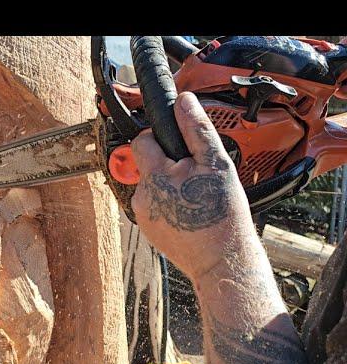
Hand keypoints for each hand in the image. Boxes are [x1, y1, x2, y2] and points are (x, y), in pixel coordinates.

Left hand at [130, 92, 259, 280]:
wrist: (222, 261)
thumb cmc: (222, 215)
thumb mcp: (216, 165)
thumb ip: (196, 130)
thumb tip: (183, 102)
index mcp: (155, 176)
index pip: (142, 140)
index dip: (161, 138)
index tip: (180, 147)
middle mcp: (142, 196)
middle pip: (149, 164)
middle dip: (169, 164)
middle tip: (197, 176)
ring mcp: (143, 215)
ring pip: (153, 186)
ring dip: (171, 185)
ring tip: (196, 198)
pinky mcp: (149, 230)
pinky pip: (156, 206)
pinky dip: (170, 204)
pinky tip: (190, 212)